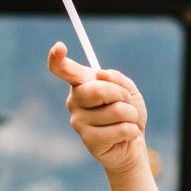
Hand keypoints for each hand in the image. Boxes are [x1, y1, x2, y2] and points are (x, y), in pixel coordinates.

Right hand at [47, 40, 149, 180]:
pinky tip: (126, 135)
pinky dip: (133, 130)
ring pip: (116, 111)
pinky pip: (121, 129)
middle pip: (97, 90)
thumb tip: (100, 75)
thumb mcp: (129, 91)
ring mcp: (78, 122)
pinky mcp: (89, 141)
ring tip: (127, 121)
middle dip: (121, 94)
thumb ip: (117, 80)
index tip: (59, 47)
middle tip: (126, 101)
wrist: (133, 142)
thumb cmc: (128, 114)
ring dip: (131, 115)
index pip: (63, 70)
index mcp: (81, 85)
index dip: (57, 59)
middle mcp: (74, 102)